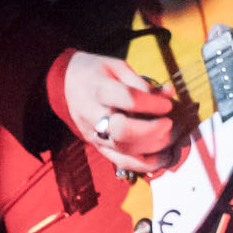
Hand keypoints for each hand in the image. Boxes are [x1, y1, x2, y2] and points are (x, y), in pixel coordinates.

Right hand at [47, 49, 180, 173]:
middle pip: (123, 132)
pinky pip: (122, 163)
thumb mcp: (116, 67)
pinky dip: (145, 165)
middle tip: (167, 123)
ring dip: (152, 147)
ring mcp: (94, 135)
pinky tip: (161, 157)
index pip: (128, 100)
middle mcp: (93, 115)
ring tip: (167, 137)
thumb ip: (142, 83)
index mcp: (98, 89)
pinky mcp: (98, 147)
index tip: (166, 104)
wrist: (65, 85)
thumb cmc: (93, 73)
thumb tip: (168, 94)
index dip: (153, 104)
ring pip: (125, 151)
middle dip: (152, 130)